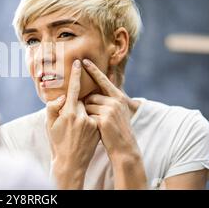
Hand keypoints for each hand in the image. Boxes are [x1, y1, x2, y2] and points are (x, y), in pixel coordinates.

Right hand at [46, 60, 100, 188]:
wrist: (70, 162)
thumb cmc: (56, 142)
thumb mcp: (48, 124)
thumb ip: (52, 107)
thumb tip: (61, 97)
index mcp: (68, 114)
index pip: (73, 89)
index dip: (76, 75)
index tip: (78, 63)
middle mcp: (81, 117)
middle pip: (79, 100)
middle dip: (74, 105)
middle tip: (68, 121)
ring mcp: (91, 123)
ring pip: (87, 109)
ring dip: (81, 113)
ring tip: (75, 129)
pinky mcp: (98, 129)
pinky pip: (93, 117)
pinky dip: (88, 120)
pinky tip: (82, 132)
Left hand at [82, 59, 146, 188]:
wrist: (124, 147)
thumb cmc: (117, 128)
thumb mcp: (118, 110)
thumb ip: (110, 97)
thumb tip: (106, 79)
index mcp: (118, 97)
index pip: (103, 80)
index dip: (93, 70)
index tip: (83, 60)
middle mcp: (115, 100)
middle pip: (91, 97)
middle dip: (89, 106)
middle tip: (98, 118)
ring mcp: (110, 109)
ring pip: (88, 106)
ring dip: (88, 114)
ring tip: (99, 124)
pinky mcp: (103, 119)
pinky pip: (87, 115)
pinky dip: (88, 121)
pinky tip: (97, 128)